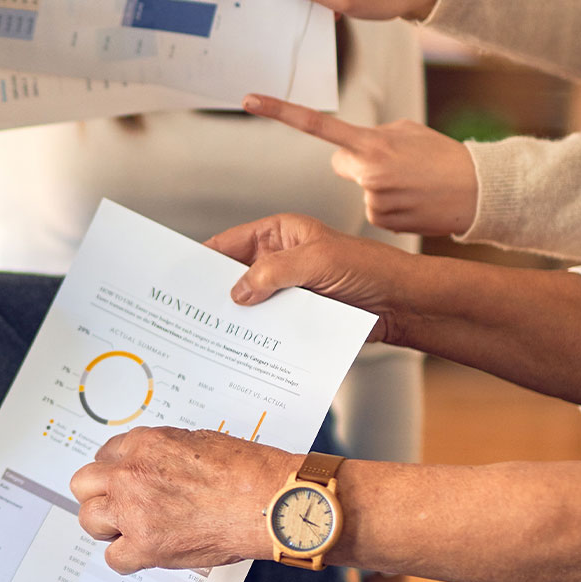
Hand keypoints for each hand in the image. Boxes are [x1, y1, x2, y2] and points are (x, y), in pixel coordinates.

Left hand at [70, 428, 292, 572]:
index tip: (125, 482)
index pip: (107, 455)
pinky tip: (145, 552)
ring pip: (90, 520)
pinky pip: (114, 558)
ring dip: (108, 526)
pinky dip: (128, 558)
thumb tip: (155, 465)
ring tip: (131, 530)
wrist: (271, 502)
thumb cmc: (248, 472)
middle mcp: (131, 474)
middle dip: (100, 495)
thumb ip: (164, 454)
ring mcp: (134, 510)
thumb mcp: (198, 442)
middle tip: (119, 505)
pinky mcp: (145, 545)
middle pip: (84, 484)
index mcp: (145, 444)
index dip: (117, 471)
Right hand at [204, 214, 410, 332]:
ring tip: (209, 336)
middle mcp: (279, 259)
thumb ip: (275, 273)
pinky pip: (269, 325)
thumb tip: (237, 292)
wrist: (402, 304)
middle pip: (233, 276)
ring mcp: (287, 289)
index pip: (229, 244)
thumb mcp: (318, 262)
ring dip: (235, 319)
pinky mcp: (297, 315)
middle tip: (188, 314)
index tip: (178, 279)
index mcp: (279, 233)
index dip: (202, 260)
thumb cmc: (369, 270)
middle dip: (214, 294)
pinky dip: (256, 335)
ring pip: (250, 304)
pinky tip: (241, 348)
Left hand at [243, 95, 479, 235]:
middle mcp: (367, 171)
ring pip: (360, 188)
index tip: (249, 100)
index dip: (281, 111)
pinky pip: (373, 209)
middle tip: (398, 165)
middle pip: (342, 164)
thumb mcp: (407, 131)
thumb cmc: (443, 155)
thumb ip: (371, 138)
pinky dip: (391, 206)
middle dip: (361, 163)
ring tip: (414, 184)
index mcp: (371, 142)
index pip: (317, 124)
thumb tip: (346, 156)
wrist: (478, 190)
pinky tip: (414, 201)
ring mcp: (372, 199)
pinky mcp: (380, 220)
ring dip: (381, 186)